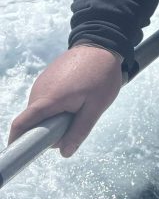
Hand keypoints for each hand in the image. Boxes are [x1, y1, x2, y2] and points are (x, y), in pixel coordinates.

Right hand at [8, 46, 122, 156]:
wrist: (102, 43)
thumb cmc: (101, 75)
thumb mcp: (96, 107)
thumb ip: (79, 131)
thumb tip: (64, 152)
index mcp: (48, 100)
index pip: (21, 125)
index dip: (17, 142)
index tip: (22, 155)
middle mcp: (39, 91)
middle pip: (34, 122)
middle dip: (49, 130)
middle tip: (74, 123)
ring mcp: (41, 83)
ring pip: (41, 111)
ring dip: (55, 117)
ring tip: (79, 105)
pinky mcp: (47, 78)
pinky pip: (46, 100)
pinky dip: (56, 105)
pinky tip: (76, 96)